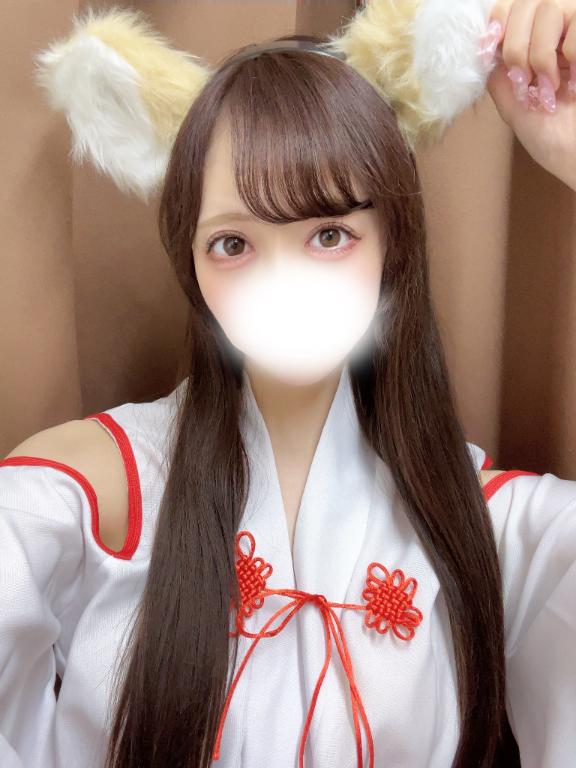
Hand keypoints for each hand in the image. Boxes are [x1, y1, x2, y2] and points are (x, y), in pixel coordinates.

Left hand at [481, 0, 575, 190]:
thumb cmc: (553, 139)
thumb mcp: (514, 107)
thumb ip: (499, 76)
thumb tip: (482, 47)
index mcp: (536, 43)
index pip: (512, 5)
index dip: (499, 18)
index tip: (491, 48)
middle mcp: (560, 31)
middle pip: (527, 1)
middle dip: (515, 43)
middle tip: (523, 80)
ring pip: (551, 6)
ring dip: (540, 51)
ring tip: (548, 85)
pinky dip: (572, 53)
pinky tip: (575, 83)